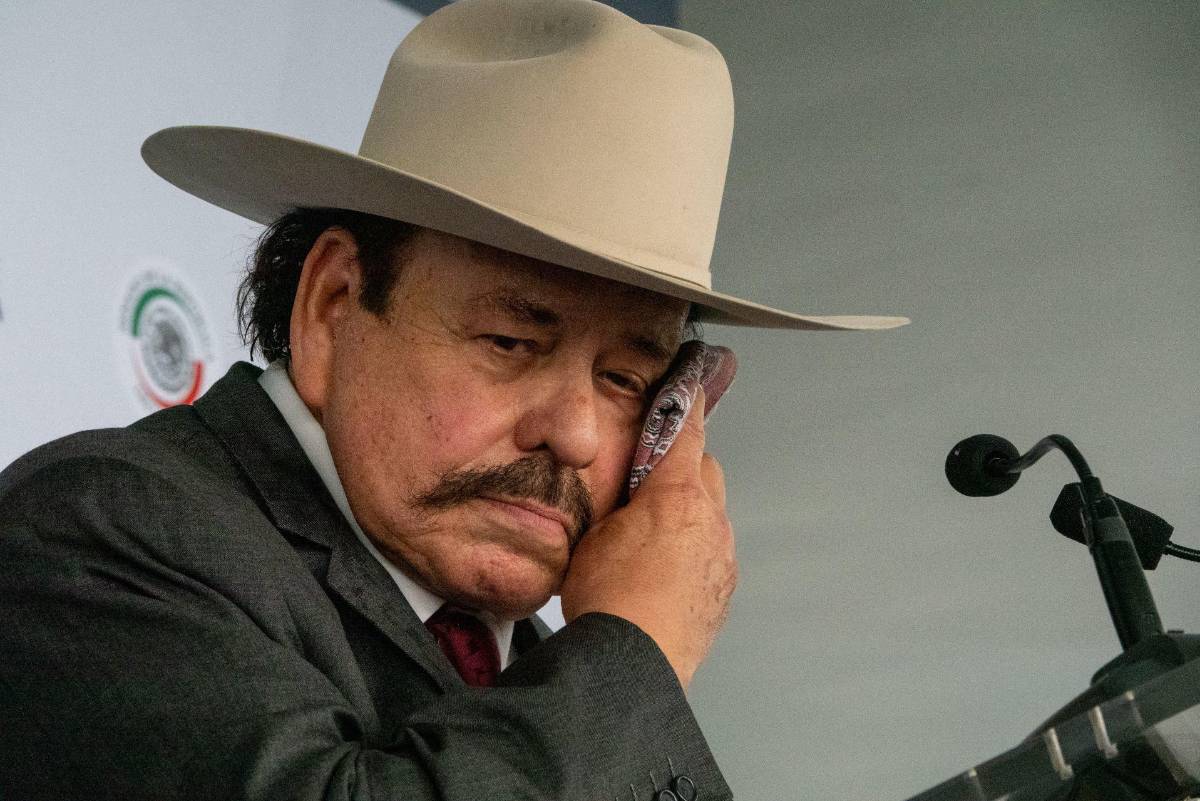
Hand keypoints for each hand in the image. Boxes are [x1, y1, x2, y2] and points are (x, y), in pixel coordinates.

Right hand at [559, 388, 736, 688]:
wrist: (633, 667)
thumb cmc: (609, 605)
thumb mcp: (594, 535)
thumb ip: (617, 504)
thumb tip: (624, 497)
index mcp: (675, 496)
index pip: (685, 432)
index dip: (684, 406)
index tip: (688, 388)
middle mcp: (709, 521)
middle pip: (705, 470)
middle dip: (682, 468)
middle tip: (648, 482)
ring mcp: (722, 557)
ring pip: (711, 514)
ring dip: (688, 514)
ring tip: (650, 540)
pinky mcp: (723, 589)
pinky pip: (713, 552)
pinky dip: (694, 551)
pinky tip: (663, 573)